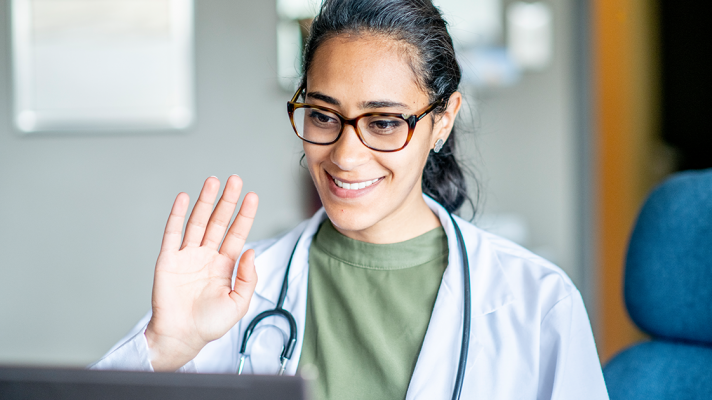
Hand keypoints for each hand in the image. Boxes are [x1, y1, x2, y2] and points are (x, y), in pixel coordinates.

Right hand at [145, 175, 258, 370]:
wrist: (182, 337)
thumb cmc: (209, 324)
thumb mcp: (239, 303)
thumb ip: (248, 277)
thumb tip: (250, 251)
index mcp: (224, 265)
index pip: (237, 234)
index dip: (244, 215)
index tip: (252, 196)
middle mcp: (206, 256)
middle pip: (219, 222)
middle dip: (227, 201)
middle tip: (235, 180)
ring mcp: (187, 256)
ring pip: (198, 222)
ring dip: (205, 201)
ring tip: (214, 182)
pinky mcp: (168, 260)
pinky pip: (172, 233)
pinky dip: (177, 215)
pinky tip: (184, 199)